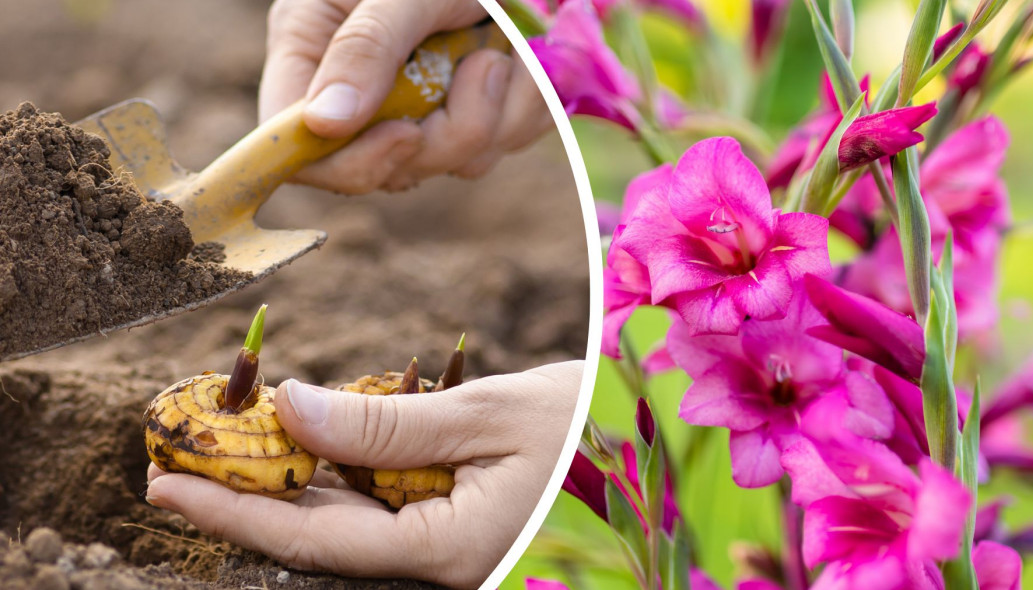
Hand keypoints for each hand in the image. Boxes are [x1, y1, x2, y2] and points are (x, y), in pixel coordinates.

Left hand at [145, 361, 582, 588]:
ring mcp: (435, 541)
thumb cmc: (582, 427)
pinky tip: (300, 435)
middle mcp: (431, 559)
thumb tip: (292, 408)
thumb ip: (385, 425)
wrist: (633, 431)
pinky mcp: (439, 517)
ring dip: (281, 478)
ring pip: (338, 517)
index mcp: (444, 551)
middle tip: (174, 457)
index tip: (165, 486)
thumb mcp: (486, 418)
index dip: (235, 512)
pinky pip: (369, 499)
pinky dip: (329, 466)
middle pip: (315, 535)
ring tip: (223, 437)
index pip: (315, 540)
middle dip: (243, 496)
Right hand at [260, 0, 552, 194]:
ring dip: (496, 114)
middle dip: (445, 135)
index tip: (407, 133)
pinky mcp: (469, 115)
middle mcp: (360, 91)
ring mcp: (418, 109)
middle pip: (384, 169)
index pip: (297, 145)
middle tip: (485, 64)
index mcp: (313, 50)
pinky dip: (520, 106)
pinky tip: (519, 58)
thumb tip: (324, 123)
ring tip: (501, 49)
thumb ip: (365, 48)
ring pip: (451, 164)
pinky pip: (497, 145)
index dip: (347, 162)